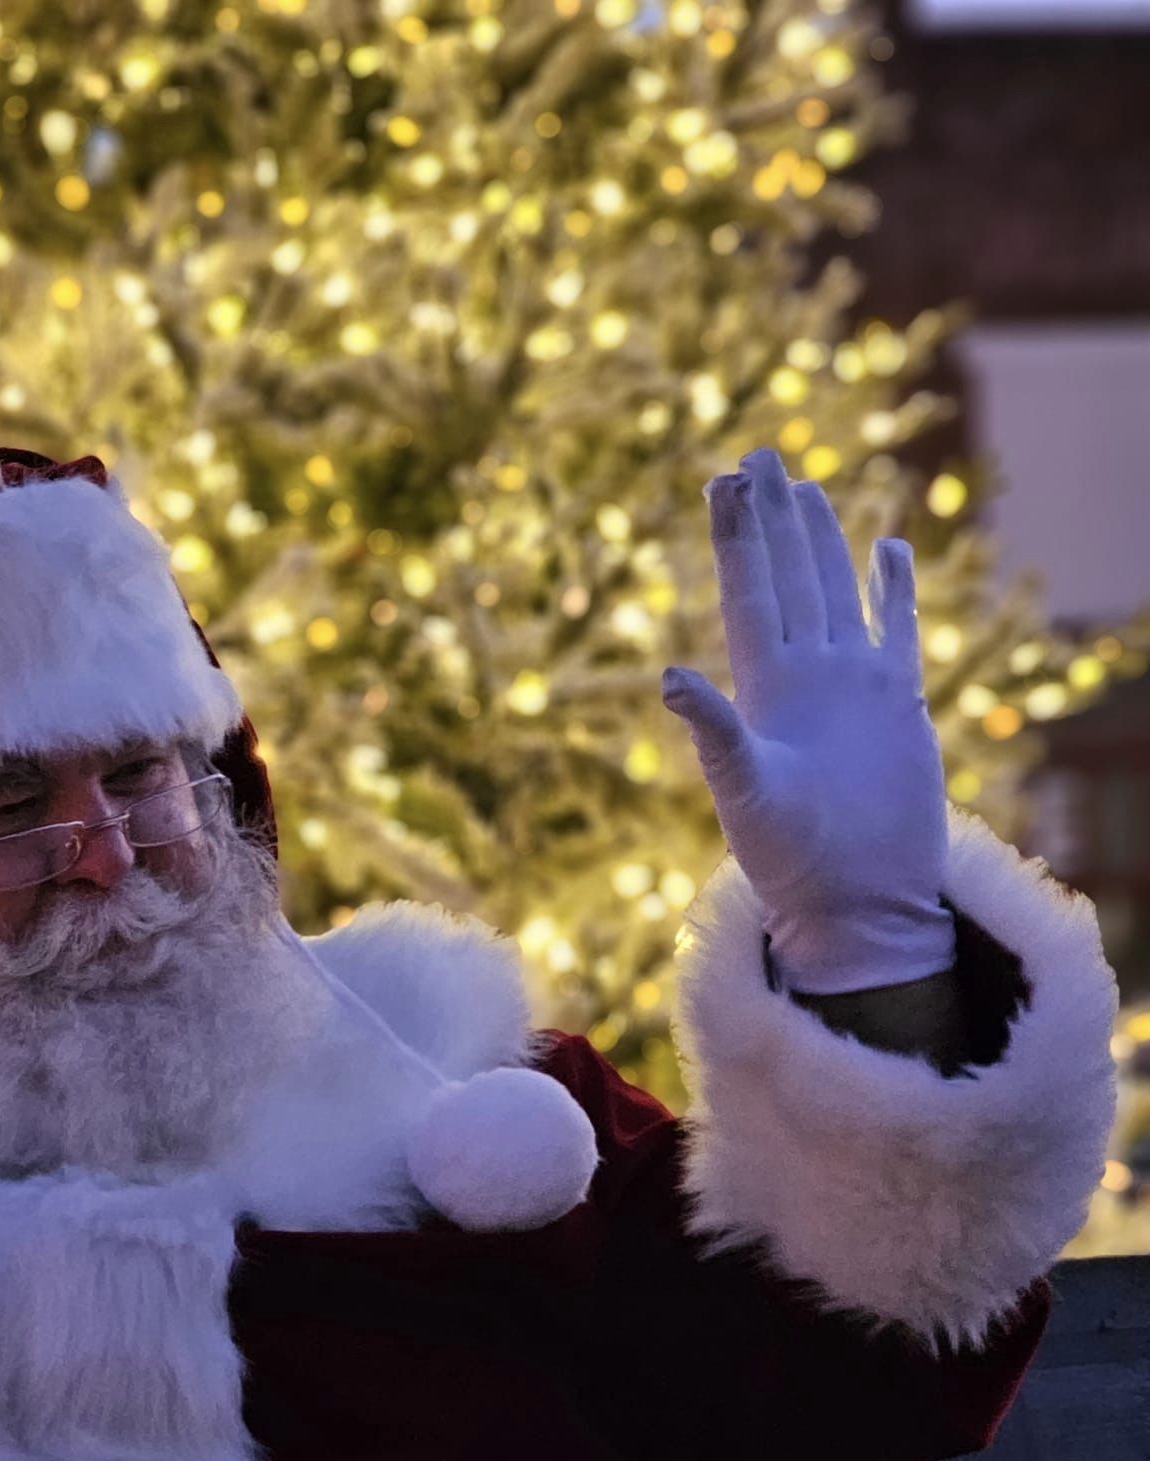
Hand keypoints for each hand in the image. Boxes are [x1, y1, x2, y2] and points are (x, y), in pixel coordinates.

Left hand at [661, 447, 955, 995]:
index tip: (724, 476)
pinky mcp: (898, 704)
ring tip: (807, 486)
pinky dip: (890, 589)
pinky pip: (894, 630)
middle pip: (786, 575)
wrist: (855, 901)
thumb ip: (712, 733)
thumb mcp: (745, 792)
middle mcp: (803, 676)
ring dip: (821, 541)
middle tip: (759, 453)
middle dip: (772, 516)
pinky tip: (887, 549)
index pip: (747, 590)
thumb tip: (668, 676)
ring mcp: (850, 686)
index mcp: (762, 688)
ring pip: (833, 592)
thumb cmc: (790, 861)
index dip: (736, 535)